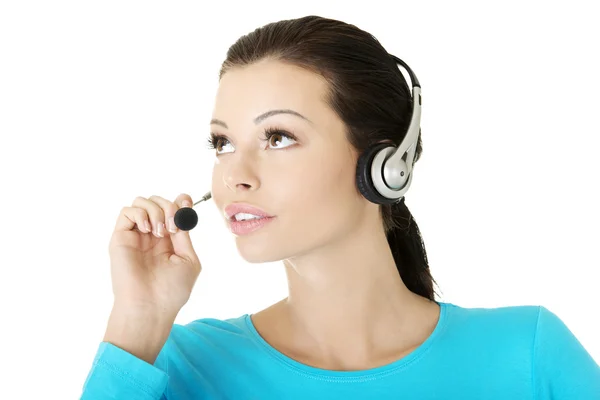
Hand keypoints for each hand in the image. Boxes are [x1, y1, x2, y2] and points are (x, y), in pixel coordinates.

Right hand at [107, 194, 201, 315]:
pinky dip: (140, 214)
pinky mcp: (120, 238)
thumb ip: (185, 234)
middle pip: (158, 201)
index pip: (172, 209)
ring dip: (156, 210)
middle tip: (173, 228)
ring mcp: (136, 235)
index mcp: (169, 240)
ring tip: (160, 233)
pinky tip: (148, 232)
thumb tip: (183, 209)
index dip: (180, 201)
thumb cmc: (171, 290)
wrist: (150, 307)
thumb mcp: (188, 259)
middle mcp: (152, 235)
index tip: (186, 201)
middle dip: (169, 207)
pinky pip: (126, 211)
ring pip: (141, 202)